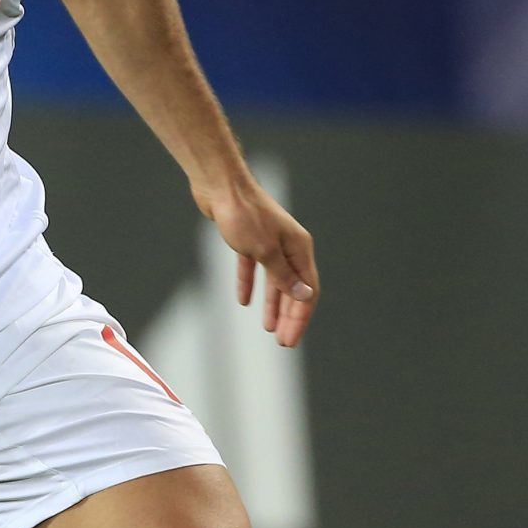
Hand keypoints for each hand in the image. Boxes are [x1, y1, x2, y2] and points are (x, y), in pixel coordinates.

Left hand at [199, 177, 317, 346]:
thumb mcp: (265, 251)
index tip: (291, 340)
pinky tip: (244, 302)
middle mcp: (288, 245)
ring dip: (272, 305)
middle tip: (283, 341)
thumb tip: (305, 295)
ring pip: (274, 280)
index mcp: (299, 248)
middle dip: (289, 316)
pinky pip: (253, 268)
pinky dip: (250, 284)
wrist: (220, 185)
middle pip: (293, 287)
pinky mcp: (248, 239)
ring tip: (269, 328)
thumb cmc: (243, 214)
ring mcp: (268, 242)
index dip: (300, 317)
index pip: (307, 290)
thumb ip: (283, 275)